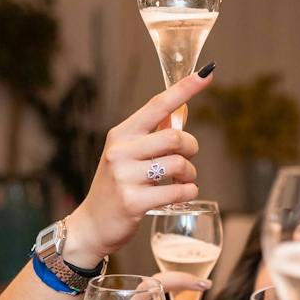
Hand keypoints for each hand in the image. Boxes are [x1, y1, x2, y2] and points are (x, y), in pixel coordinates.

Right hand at [64, 72, 211, 265]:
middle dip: (191, 147)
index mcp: (121, 134)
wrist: (92, 225)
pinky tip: (181, 194)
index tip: (206, 74)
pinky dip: (187, 192)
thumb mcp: (126, 155)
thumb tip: (181, 111)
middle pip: (175, 137)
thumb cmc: (116, 187)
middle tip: (188, 159)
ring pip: (179, 164)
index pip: (157, 105)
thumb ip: (151, 136)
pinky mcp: (133, 201)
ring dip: (190, 174)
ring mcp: (125, 177)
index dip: (184, 89)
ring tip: (183, 180)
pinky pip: (177, 192)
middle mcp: (120, 151)